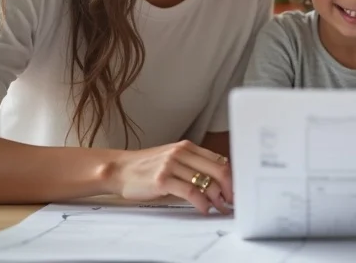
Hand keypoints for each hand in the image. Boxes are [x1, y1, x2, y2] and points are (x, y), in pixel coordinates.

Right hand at [106, 140, 232, 214]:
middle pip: (218, 170)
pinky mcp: (163, 179)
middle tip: (232, 201)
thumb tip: (219, 178)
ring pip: (206, 182)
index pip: (219, 160)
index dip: (232, 177)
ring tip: (220, 208)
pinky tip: (204, 208)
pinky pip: (191, 192)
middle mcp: (181, 153)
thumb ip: (193, 163)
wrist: (120, 169)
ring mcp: (172, 165)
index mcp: (187, 147)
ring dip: (218, 199)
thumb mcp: (173, 158)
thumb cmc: (147, 167)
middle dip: (230, 189)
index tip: (235, 190)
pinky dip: (202, 203)